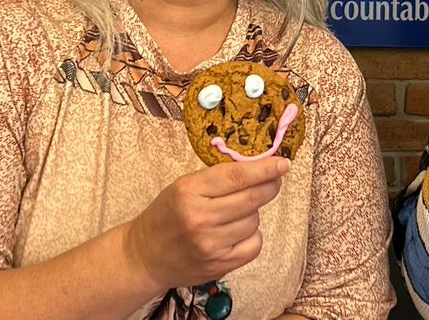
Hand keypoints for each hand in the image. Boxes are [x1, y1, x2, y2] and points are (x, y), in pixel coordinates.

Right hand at [125, 156, 288, 292]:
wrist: (145, 255)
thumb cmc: (168, 214)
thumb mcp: (184, 186)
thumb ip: (218, 177)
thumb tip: (260, 167)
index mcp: (189, 190)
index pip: (237, 176)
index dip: (265, 169)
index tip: (283, 163)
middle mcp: (200, 218)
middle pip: (251, 198)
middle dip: (270, 186)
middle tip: (274, 180)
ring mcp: (210, 244)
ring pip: (254, 221)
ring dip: (253, 214)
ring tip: (235, 213)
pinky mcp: (219, 265)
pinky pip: (254, 245)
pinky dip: (252, 236)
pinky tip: (238, 232)